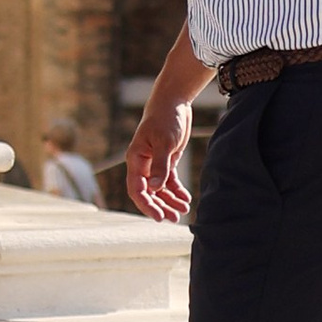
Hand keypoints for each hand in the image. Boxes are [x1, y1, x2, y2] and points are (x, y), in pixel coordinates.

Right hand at [127, 93, 192, 222]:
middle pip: (149, 193)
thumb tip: (156, 188)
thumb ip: (160, 166)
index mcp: (136, 160)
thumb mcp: (164, 142)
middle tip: (175, 218)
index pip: (137, 189)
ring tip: (184, 210)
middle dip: (161, 206)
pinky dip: (176, 191)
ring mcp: (154, 164)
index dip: (147, 205)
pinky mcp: (166, 161)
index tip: (159, 217)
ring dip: (170, 201)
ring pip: (160, 189)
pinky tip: (186, 199)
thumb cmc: (165, 119)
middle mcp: (142, 165)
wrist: (173, 103)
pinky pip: (169, 181)